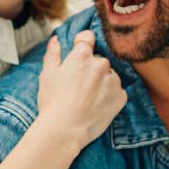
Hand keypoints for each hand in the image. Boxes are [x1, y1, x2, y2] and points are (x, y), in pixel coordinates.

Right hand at [36, 30, 125, 151]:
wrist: (65, 130)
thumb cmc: (53, 103)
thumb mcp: (47, 75)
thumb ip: (53, 54)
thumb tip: (55, 40)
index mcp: (82, 56)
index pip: (88, 38)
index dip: (83, 43)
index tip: (80, 50)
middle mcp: (101, 64)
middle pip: (98, 61)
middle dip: (90, 69)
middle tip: (78, 87)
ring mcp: (113, 81)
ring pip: (109, 76)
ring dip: (102, 83)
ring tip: (87, 99)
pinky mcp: (121, 97)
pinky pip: (117, 92)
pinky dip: (110, 97)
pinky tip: (97, 106)